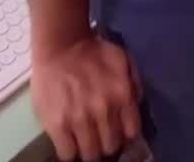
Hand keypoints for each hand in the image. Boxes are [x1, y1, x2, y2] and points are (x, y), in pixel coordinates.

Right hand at [31, 34, 141, 160]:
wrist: (61, 43)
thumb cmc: (93, 51)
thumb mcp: (124, 61)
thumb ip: (135, 85)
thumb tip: (136, 109)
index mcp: (122, 95)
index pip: (131, 133)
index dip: (124, 134)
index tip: (117, 131)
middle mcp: (104, 110)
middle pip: (111, 147)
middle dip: (106, 141)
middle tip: (99, 134)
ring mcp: (80, 120)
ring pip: (90, 154)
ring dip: (88, 148)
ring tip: (84, 138)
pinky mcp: (57, 125)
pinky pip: (67, 154)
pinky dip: (69, 151)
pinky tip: (69, 140)